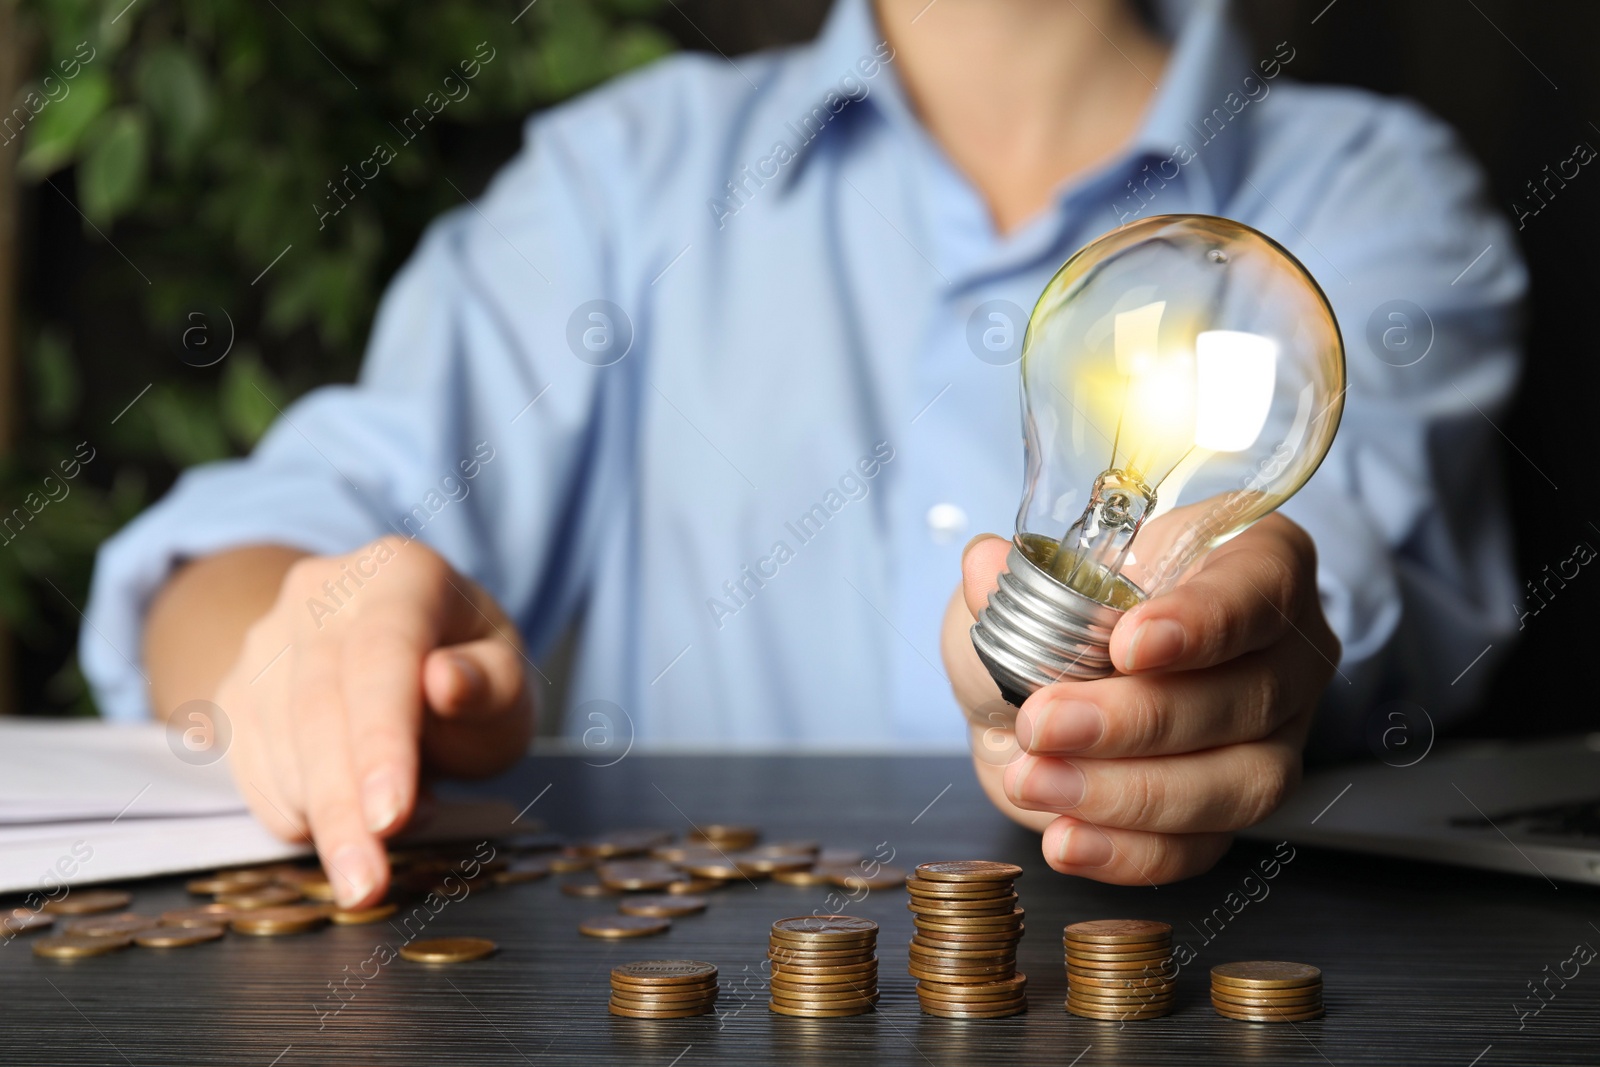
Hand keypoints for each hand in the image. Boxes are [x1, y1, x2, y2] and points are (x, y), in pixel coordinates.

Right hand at [212, 536, 533, 906]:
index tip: (392, 815)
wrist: (399, 654)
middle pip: (317, 704)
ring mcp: (265, 639)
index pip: (383, 652)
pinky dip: (296, 814)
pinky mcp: (233, 690)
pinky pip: (250, 771)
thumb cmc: (469, 675)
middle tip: (365, 884)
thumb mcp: (508, 682)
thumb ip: (489, 686)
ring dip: (319, 818)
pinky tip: (344, 820)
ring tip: (375, 860)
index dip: (382, 739)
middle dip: (341, 805)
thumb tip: (447, 682)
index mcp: (400, 573)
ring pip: (275, 743)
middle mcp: (320, 592)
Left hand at [940, 515, 1337, 884]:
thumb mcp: (1032, 582)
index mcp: (1254, 565)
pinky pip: (1198, 846)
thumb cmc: (1061, 618)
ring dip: (1126, 792)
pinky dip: (1126, 850)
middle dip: (1136, 719)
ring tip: (1036, 780)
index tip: (1127, 645)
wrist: (1042, 694)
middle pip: (1245, 696)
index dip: (1201, 621)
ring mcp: (1273, 739)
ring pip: (1234, 783)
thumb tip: (985, 565)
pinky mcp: (1232, 813)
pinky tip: (1066, 838)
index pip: (1258, 587)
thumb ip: (1019, 580)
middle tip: (1046, 723)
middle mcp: (1284, 653)